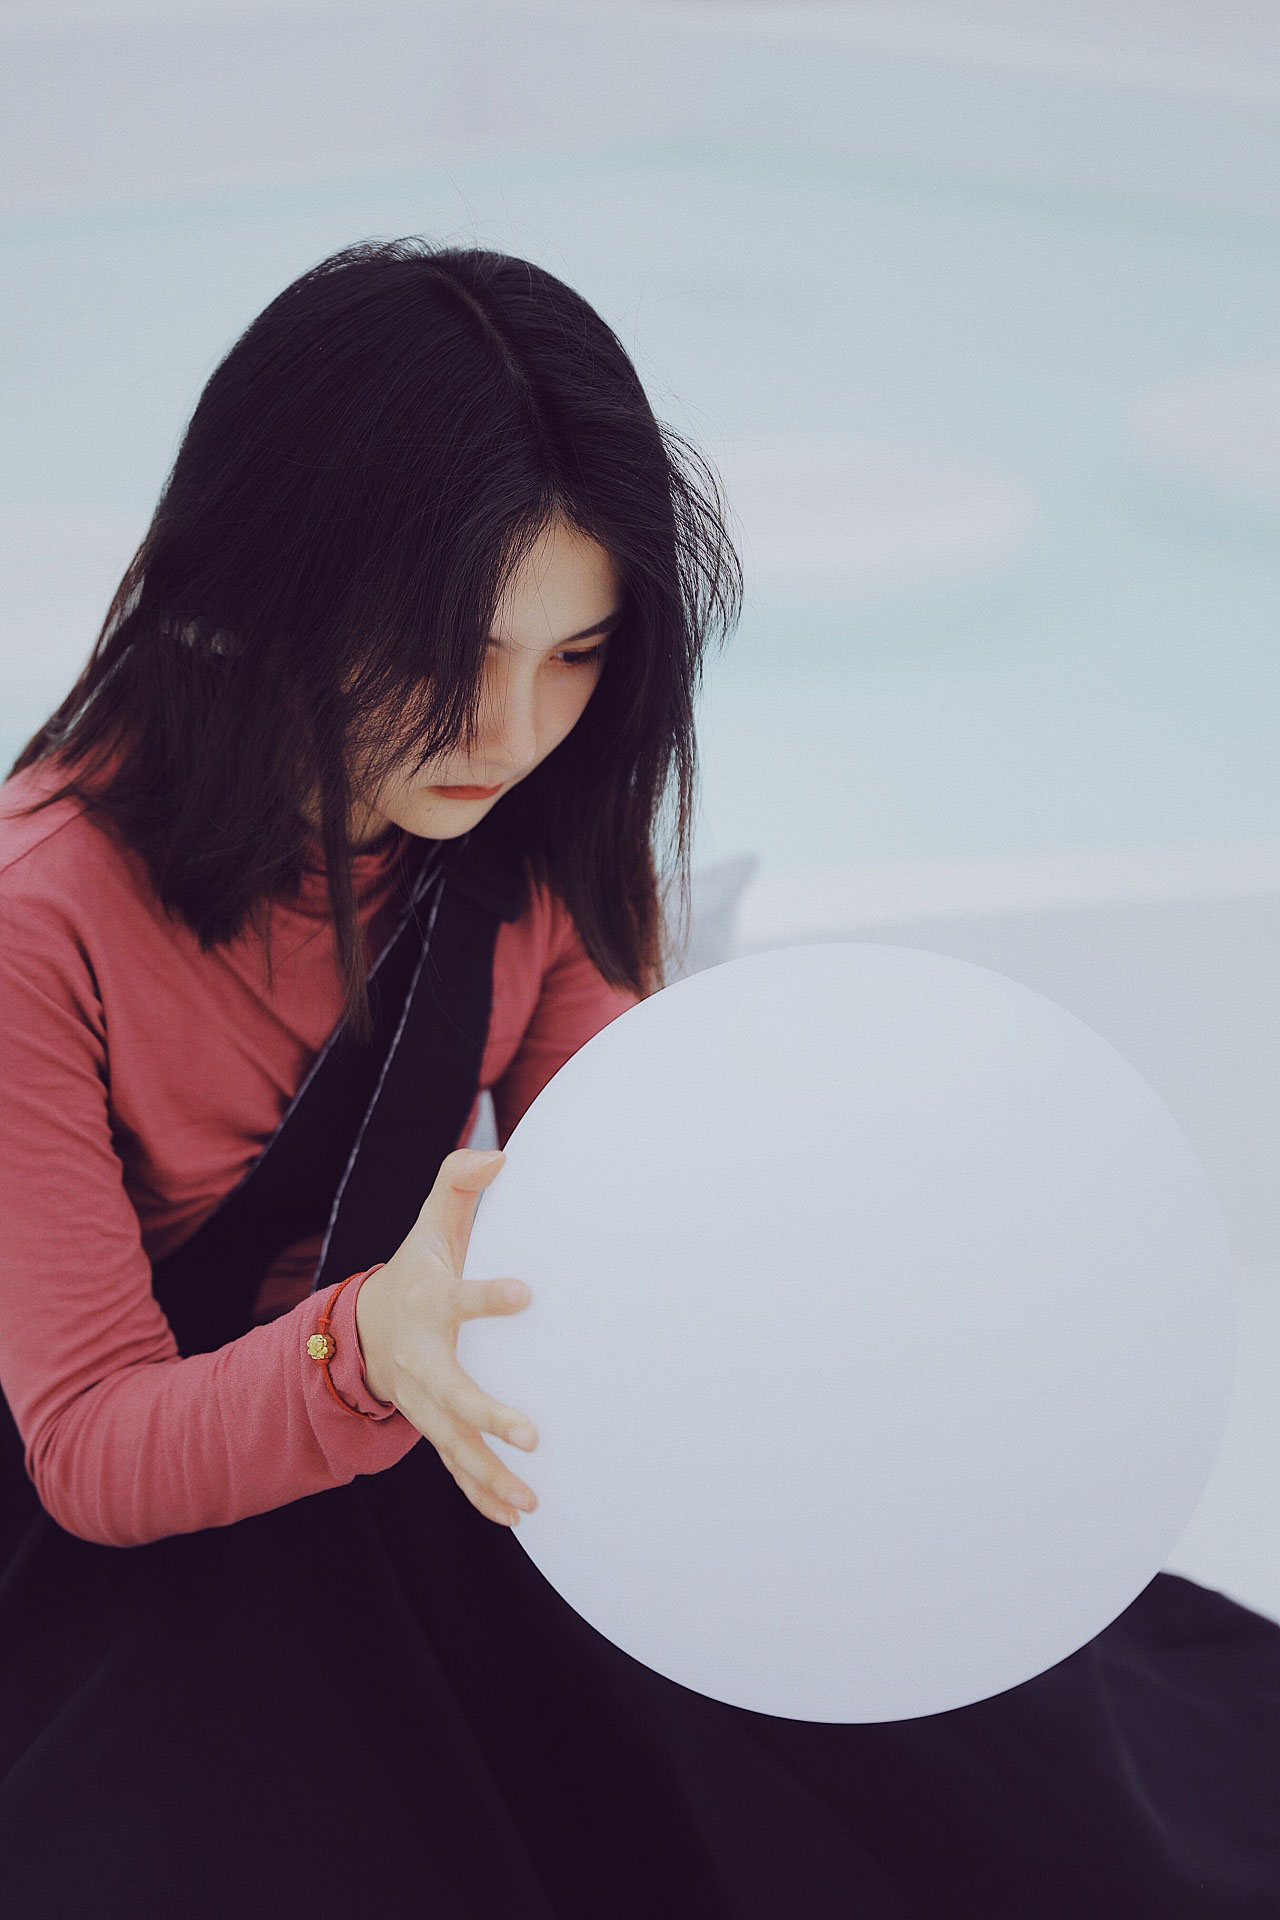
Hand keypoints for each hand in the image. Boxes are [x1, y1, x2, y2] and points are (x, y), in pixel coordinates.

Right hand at [354, 1147, 538, 1526]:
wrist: (364, 1329)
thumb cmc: (418, 1269)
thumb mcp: (433, 1224)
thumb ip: (458, 1181)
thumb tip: (501, 1155)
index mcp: (431, 1305)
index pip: (461, 1298)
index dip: (490, 1296)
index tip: (525, 1292)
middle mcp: (424, 1360)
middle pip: (453, 1394)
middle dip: (488, 1415)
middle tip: (531, 1435)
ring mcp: (425, 1401)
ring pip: (453, 1444)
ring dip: (490, 1474)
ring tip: (533, 1499)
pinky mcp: (432, 1426)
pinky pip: (454, 1466)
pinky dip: (480, 1494)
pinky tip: (515, 1517)